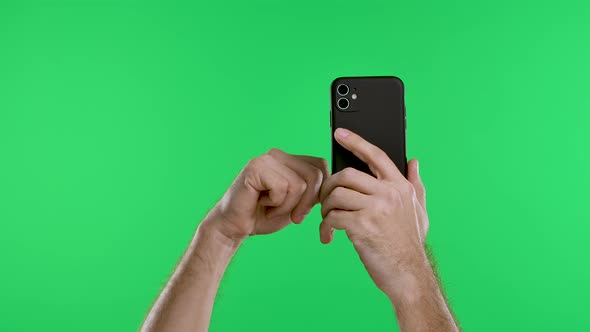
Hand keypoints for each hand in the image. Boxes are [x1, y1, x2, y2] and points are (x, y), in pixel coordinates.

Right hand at [207, 149, 328, 240]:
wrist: (235, 226)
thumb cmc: (264, 215)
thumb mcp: (297, 204)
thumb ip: (313, 192)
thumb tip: (333, 188)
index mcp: (289, 160)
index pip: (321, 166)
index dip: (320, 192)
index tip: (305, 210)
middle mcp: (278, 155)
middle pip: (314, 174)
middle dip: (307, 202)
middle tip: (293, 216)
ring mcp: (267, 159)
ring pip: (299, 184)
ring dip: (288, 205)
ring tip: (271, 207)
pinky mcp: (256, 167)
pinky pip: (283, 187)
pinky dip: (276, 204)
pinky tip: (261, 203)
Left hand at [319, 128, 428, 296]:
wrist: (408, 274)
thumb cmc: (409, 244)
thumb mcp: (418, 210)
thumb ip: (415, 184)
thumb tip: (414, 161)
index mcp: (400, 186)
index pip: (376, 155)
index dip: (356, 141)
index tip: (339, 133)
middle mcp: (389, 193)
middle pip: (347, 174)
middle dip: (330, 185)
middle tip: (326, 200)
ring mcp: (376, 209)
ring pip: (337, 194)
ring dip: (325, 207)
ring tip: (328, 220)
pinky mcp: (362, 226)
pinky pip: (332, 217)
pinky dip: (325, 227)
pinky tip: (328, 236)